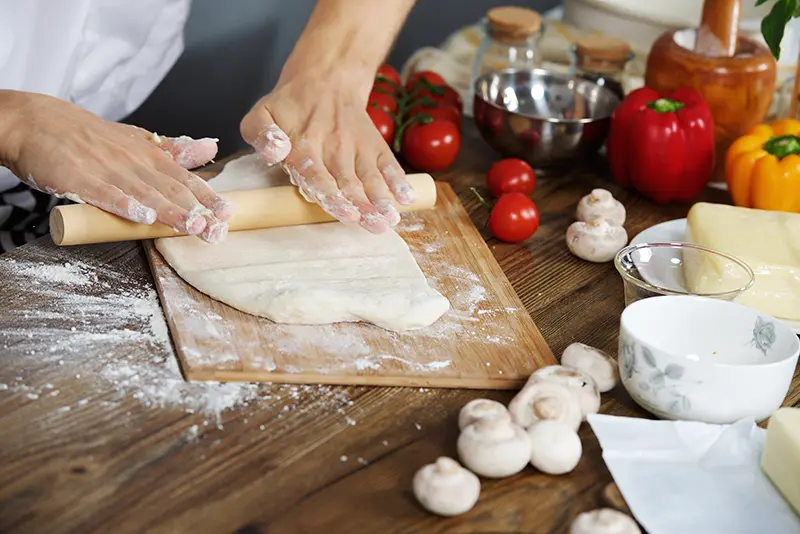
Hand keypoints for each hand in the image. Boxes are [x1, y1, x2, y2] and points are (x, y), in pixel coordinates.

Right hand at [0, 91, 232, 242]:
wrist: (37, 121)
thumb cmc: (89, 136)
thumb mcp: (135, 140)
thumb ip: (172, 150)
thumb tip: (209, 148)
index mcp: (149, 156)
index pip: (185, 179)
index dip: (207, 197)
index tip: (228, 213)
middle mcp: (133, 162)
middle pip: (170, 189)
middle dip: (196, 211)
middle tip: (216, 230)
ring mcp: (106, 169)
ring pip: (144, 193)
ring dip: (170, 211)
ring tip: (192, 226)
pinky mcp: (79, 178)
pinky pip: (104, 193)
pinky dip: (123, 204)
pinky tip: (141, 217)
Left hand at [240, 70, 414, 233]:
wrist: (325, 79)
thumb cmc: (290, 107)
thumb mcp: (262, 114)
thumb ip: (260, 134)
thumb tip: (275, 152)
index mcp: (304, 145)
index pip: (317, 174)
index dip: (330, 194)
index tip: (343, 210)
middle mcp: (333, 148)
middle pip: (348, 181)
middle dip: (361, 204)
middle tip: (372, 224)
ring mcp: (357, 147)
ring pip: (370, 175)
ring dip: (382, 198)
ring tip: (391, 217)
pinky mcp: (374, 145)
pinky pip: (388, 163)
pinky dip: (399, 180)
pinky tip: (408, 197)